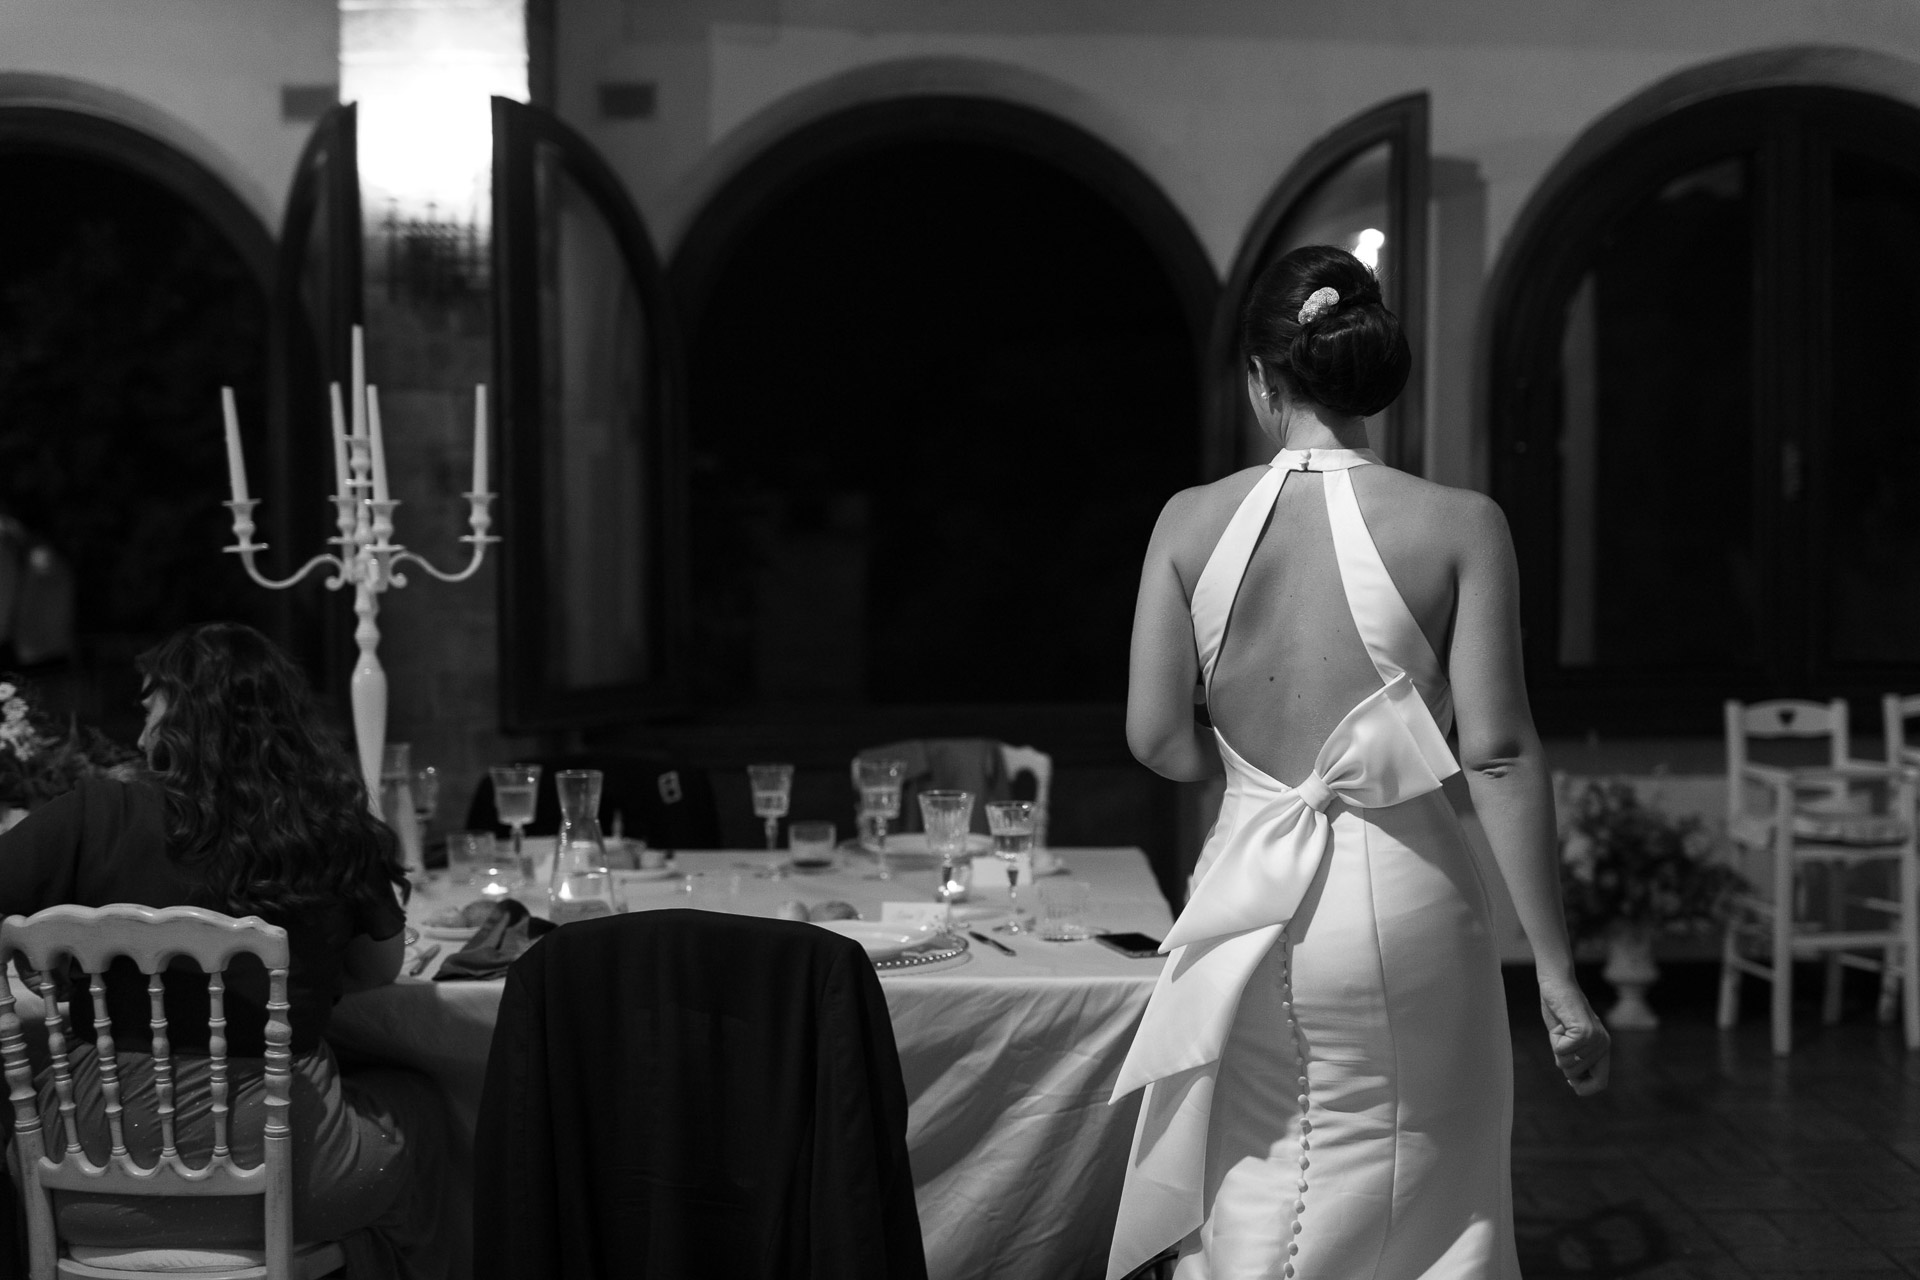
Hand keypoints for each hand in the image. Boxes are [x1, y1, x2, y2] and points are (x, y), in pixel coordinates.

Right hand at [1538, 970, 1609, 1095]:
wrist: (1557, 984)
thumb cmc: (1559, 1011)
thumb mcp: (1568, 1040)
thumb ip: (1574, 1058)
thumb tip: (1574, 1082)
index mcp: (1603, 1049)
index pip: (1600, 1083)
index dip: (1584, 1087)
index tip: (1570, 1082)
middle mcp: (1604, 1045)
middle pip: (1575, 1073)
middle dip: (1561, 1060)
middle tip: (1561, 1039)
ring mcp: (1596, 1039)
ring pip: (1567, 1062)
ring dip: (1557, 1048)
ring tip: (1561, 1029)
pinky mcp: (1584, 1032)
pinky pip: (1562, 1051)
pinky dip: (1555, 1041)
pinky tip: (1560, 1025)